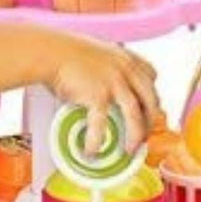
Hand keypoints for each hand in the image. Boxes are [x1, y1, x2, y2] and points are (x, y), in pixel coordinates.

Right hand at [47, 35, 159, 153]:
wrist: (49, 51)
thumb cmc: (65, 51)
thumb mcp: (97, 53)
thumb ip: (107, 67)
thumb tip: (102, 84)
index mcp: (126, 58)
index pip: (151, 76)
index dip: (152, 93)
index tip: (148, 107)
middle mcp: (125, 69)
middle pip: (150, 99)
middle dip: (150, 120)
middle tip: (143, 135)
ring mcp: (114, 82)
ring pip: (135, 115)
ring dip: (135, 135)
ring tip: (129, 149)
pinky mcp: (98, 95)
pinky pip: (102, 123)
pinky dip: (97, 139)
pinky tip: (92, 150)